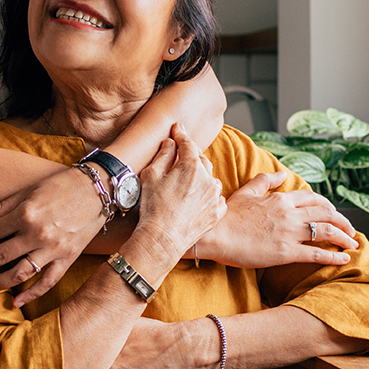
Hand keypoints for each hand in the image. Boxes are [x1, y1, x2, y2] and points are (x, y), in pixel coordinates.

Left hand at [0, 165, 105, 305]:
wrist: (98, 189)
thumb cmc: (60, 185)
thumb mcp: (28, 191)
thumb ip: (0, 208)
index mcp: (25, 214)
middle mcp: (37, 234)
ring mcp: (53, 249)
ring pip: (18, 274)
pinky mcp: (68, 258)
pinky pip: (47, 281)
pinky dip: (31, 294)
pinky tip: (14, 302)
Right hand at [134, 124, 225, 256]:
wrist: (162, 240)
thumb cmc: (153, 208)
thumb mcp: (151, 176)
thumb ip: (163, 155)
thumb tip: (171, 143)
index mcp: (191, 166)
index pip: (187, 143)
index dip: (181, 134)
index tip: (177, 128)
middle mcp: (208, 179)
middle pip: (200, 159)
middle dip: (190, 155)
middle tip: (179, 154)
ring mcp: (215, 197)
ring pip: (210, 178)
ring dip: (200, 176)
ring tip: (187, 180)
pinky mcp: (217, 213)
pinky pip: (216, 197)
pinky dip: (208, 194)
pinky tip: (198, 198)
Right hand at [199, 171, 358, 267]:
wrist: (214, 235)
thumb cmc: (226, 216)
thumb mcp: (246, 192)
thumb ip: (265, 181)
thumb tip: (281, 173)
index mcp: (280, 199)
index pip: (314, 199)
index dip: (328, 206)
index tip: (334, 214)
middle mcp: (289, 214)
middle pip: (326, 214)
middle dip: (343, 222)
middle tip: (350, 230)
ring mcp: (289, 233)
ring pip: (327, 231)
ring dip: (344, 238)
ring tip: (353, 244)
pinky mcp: (286, 252)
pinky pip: (317, 253)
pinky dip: (334, 256)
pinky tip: (344, 259)